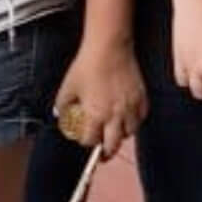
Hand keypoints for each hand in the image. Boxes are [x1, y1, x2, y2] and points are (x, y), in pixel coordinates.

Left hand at [54, 38, 148, 156]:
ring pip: (130, 133)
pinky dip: (135, 120)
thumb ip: (62, 106)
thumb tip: (60, 116)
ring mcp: (130, 107)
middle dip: (106, 151)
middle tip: (102, 153)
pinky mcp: (141, 97)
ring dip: (121, 134)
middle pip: (113, 146)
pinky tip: (129, 117)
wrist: (109, 48)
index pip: (90, 141)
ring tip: (115, 131)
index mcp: (95, 116)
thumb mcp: (67, 87)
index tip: (84, 138)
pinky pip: (142, 117)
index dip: (85, 141)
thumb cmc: (86, 67)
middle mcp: (115, 116)